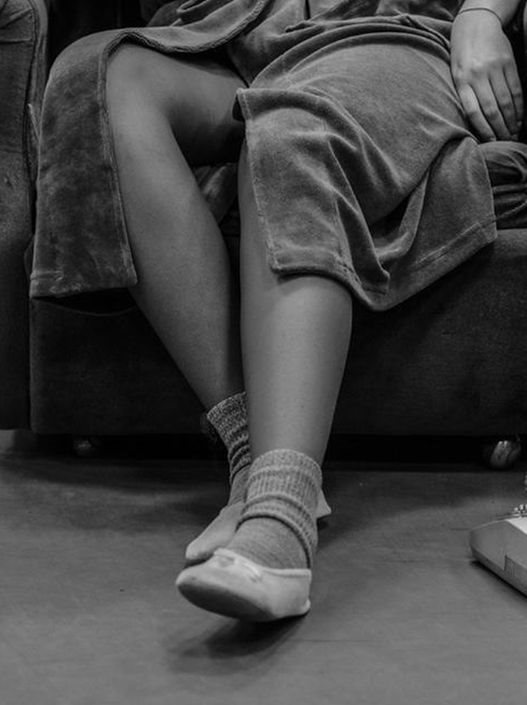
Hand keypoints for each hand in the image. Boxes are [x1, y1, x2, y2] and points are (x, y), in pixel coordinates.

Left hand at [450, 11, 522, 140]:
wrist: (476, 24)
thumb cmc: (462, 56)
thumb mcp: (456, 75)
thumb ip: (464, 95)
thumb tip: (475, 123)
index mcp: (462, 82)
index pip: (474, 111)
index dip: (484, 129)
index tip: (491, 141)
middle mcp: (478, 75)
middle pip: (492, 109)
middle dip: (500, 128)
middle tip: (506, 141)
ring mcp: (494, 68)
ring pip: (506, 100)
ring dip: (511, 120)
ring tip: (514, 132)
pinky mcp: (508, 62)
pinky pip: (516, 88)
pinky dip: (519, 105)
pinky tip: (520, 116)